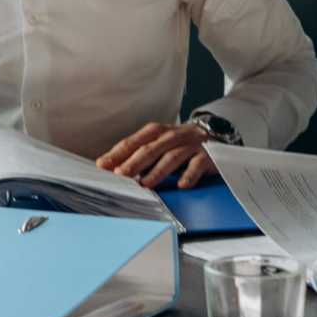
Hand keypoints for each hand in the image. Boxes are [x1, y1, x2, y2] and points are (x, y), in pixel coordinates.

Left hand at [96, 122, 217, 188]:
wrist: (212, 134)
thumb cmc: (177, 142)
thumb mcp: (157, 143)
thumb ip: (136, 153)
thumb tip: (109, 166)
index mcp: (155, 132)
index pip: (133, 142)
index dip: (118, 153)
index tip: (103, 165)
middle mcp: (171, 136)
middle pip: (150, 149)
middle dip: (134, 162)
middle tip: (121, 174)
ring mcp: (188, 146)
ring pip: (171, 157)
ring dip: (158, 171)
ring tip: (146, 183)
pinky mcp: (205, 156)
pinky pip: (196, 166)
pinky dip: (190, 175)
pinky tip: (182, 185)